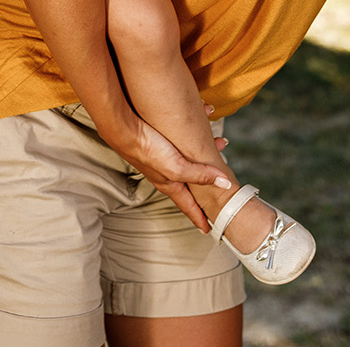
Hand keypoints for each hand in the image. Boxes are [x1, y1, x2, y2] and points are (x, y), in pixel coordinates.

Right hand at [106, 116, 231, 230]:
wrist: (124, 129)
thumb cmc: (148, 150)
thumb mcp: (177, 167)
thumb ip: (200, 175)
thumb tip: (225, 184)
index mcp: (170, 184)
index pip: (188, 206)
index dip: (199, 217)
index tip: (208, 229)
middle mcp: (167, 174)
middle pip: (191, 182)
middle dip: (208, 183)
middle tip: (220, 188)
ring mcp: (163, 159)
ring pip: (190, 160)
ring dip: (204, 154)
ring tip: (217, 146)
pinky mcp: (161, 143)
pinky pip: (184, 143)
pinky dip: (195, 137)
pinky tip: (201, 120)